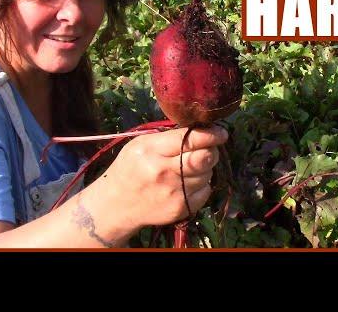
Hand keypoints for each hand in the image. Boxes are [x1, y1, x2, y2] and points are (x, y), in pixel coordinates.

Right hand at [103, 125, 227, 228]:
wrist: (116, 205)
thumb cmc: (130, 168)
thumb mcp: (141, 144)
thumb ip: (168, 136)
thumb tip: (200, 129)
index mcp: (152, 151)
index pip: (189, 140)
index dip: (210, 135)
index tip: (220, 132)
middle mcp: (164, 172)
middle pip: (205, 158)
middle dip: (212, 149)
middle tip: (209, 147)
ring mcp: (174, 193)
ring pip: (207, 174)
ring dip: (205, 167)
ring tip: (189, 166)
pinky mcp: (182, 209)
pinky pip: (205, 191)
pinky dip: (201, 184)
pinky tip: (187, 182)